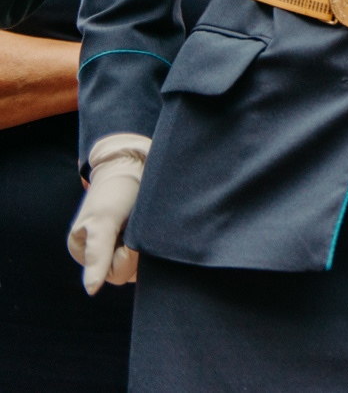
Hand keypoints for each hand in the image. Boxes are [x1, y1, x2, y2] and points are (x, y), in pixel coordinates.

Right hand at [66, 133, 146, 293]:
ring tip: (145, 223)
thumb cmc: (115, 190)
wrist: (136, 162)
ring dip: (149, 246)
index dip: (128, 258)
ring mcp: (121, 244)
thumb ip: (98, 255)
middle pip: (128, 271)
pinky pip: (151, 252)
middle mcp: (103, 251)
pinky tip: (154, 225)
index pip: (114, 275)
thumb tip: (92, 290)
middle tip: (142, 226)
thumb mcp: (103, 222)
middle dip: (140, 253)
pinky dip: (157, 241)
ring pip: (142, 264)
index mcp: (85, 251)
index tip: (132, 237)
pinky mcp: (139, 236)